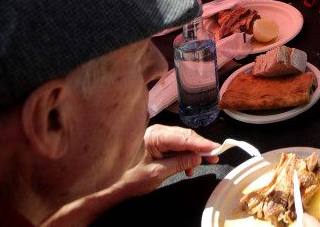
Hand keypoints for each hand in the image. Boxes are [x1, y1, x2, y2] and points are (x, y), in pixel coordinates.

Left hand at [41, 125, 219, 226]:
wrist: (103, 188)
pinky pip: (173, 146)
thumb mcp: (156, 174)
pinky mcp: (153, 144)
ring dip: (192, 153)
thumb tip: (197, 157)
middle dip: (199, 147)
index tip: (216, 148)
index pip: (183, 137)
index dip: (202, 143)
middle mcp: (154, 131)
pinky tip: (187, 166)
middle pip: (184, 136)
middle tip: (215, 157)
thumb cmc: (124, 180)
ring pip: (180, 141)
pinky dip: (182, 155)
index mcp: (153, 135)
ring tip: (201, 165)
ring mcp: (153, 136)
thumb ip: (178, 164)